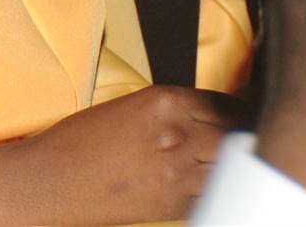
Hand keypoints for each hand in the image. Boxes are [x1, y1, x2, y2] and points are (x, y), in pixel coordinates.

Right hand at [15, 86, 242, 224]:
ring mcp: (180, 172)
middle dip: (247, 137)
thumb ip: (175, 110)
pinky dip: (221, 192)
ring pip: (232, 168)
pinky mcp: (176, 204)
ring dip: (238, 166)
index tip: (251, 113)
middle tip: (253, 139)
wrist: (53, 180)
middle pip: (237, 135)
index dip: (245, 110)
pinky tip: (218, 187)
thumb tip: (212, 117)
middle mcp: (178, 134)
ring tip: (240, 164)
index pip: (227, 102)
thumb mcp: (131, 106)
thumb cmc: (81, 141)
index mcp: (165, 100)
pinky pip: (216, 197)